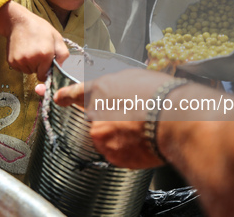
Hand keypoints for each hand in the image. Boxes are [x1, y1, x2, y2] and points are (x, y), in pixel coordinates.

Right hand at [0, 1, 68, 80]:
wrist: (19, 22)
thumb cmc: (39, 28)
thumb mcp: (56, 37)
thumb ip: (63, 54)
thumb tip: (60, 68)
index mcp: (45, 54)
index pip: (45, 75)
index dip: (46, 70)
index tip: (46, 64)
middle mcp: (32, 59)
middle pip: (37, 73)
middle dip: (39, 66)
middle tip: (38, 52)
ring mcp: (20, 61)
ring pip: (28, 71)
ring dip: (30, 65)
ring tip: (30, 50)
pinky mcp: (11, 61)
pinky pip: (19, 68)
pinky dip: (22, 63)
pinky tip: (23, 51)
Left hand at [52, 69, 175, 168]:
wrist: (176, 119)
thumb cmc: (160, 94)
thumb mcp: (135, 77)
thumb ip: (117, 86)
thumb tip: (117, 91)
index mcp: (99, 90)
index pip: (74, 94)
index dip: (65, 96)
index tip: (57, 98)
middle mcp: (95, 114)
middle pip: (96, 118)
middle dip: (111, 119)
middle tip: (134, 117)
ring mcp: (102, 137)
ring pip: (107, 137)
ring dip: (120, 136)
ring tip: (143, 129)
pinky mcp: (113, 156)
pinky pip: (117, 153)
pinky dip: (128, 150)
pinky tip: (144, 140)